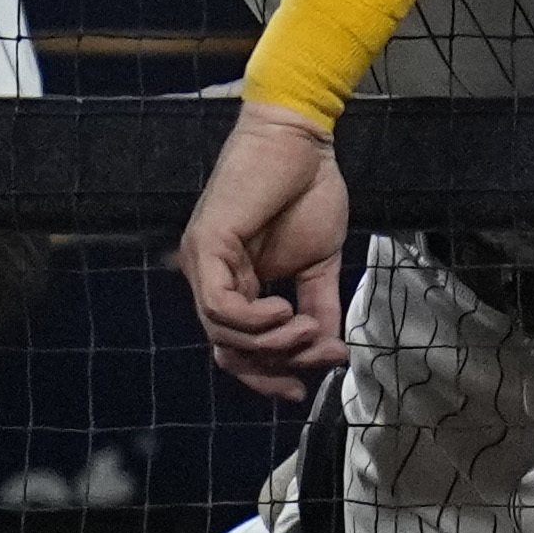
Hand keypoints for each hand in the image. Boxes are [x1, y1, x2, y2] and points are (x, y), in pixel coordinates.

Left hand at [174, 104, 347, 400]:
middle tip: (319, 358)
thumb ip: (319, 308)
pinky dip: (255, 320)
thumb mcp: (319, 265)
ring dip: (273, 342)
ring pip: (224, 335)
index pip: (238, 349)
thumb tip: (331, 353)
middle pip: (228, 350)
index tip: (303, 391)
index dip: (268, 376)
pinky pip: (221, 307)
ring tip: (309, 327)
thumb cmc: (306, 190)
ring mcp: (202, 263)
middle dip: (274, 367)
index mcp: (234, 284)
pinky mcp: (205, 246)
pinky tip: (285, 310)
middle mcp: (210, 278)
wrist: (301, 141)